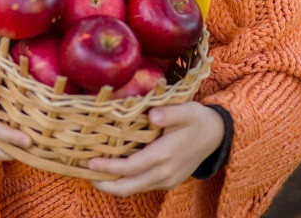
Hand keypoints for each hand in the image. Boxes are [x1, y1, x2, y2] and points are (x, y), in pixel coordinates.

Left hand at [87, 102, 224, 195]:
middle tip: (83, 173)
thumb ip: (169, 113)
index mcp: (165, 155)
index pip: (130, 167)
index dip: (108, 167)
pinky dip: (125, 182)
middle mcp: (164, 173)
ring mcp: (166, 179)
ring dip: (113, 185)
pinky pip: (142, 186)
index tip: (89, 162)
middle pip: (128, 186)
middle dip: (104, 183)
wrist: (217, 136)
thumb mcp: (186, 111)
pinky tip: (115, 172)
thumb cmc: (197, 119)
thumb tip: (151, 115)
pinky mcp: (168, 180)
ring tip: (93, 174)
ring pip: (134, 189)